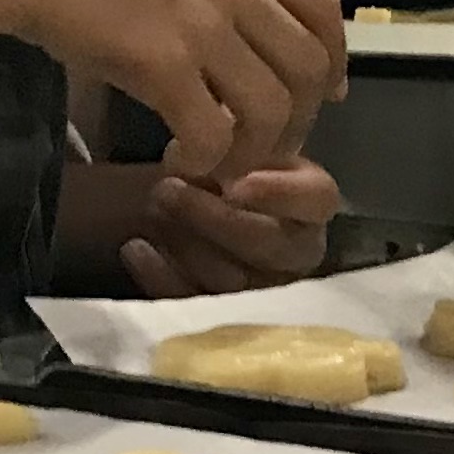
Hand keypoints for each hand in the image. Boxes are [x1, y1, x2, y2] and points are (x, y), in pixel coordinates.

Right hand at [0, 0, 345, 182]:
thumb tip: (245, 6)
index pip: (324, 5)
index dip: (334, 57)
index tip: (324, 92)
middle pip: (310, 65)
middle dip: (299, 119)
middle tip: (263, 144)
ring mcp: (201, 22)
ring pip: (272, 108)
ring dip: (254, 150)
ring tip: (220, 161)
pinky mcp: (161, 63)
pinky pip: (215, 133)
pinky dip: (207, 159)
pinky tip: (178, 159)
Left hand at [122, 160, 342, 299]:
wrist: (200, 196)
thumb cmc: (227, 162)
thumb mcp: (236, 139)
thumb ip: (232, 141)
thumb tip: (207, 146)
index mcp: (311, 200)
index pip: (317, 199)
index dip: (278, 193)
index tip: (234, 184)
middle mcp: (298, 247)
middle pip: (268, 244)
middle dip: (213, 218)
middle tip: (166, 189)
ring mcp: (265, 287)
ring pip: (233, 280)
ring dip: (186, 243)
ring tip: (151, 208)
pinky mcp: (227, 314)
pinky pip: (197, 302)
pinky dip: (162, 276)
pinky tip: (135, 248)